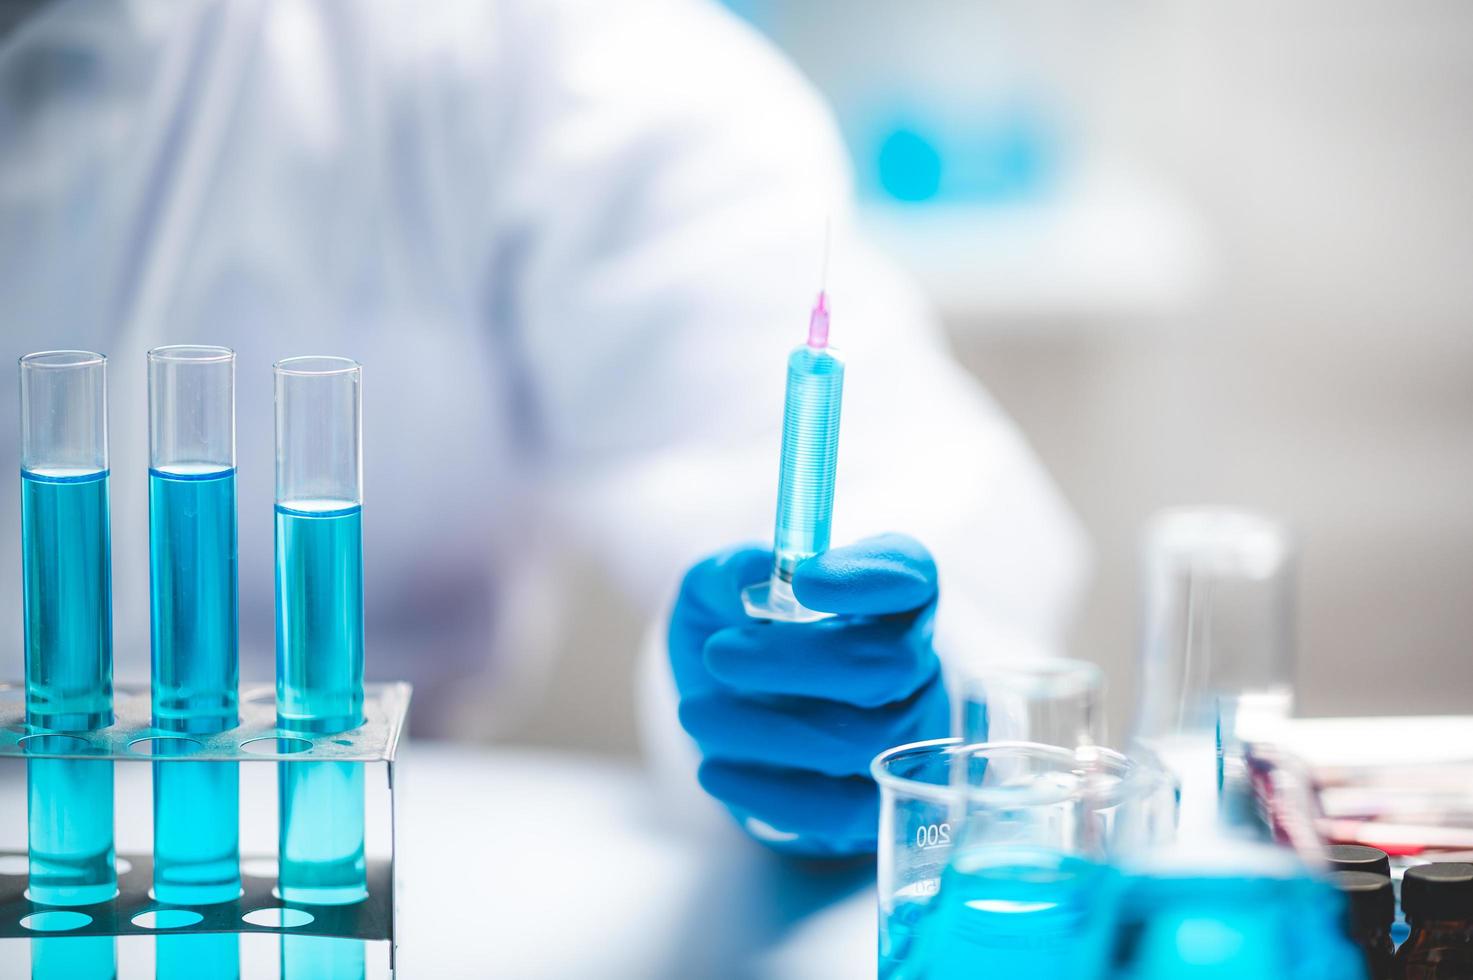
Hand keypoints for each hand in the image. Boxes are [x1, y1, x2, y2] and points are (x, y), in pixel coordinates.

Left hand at [669, 533, 948, 856]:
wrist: (728, 716)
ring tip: (695, 712)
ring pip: (864, 742)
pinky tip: (714, 770)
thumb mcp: (714, 591)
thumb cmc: (733, 634)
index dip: (866, 578)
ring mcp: (909, 740)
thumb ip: (731, 572)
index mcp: (889, 593)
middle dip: (796, 662)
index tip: (802, 580)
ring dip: (766, 730)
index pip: (910, 576)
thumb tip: (758, 574)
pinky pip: (845, 810)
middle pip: (890, 664)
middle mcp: (915, 662)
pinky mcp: (882, 805)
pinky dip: (772, 794)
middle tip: (719, 655)